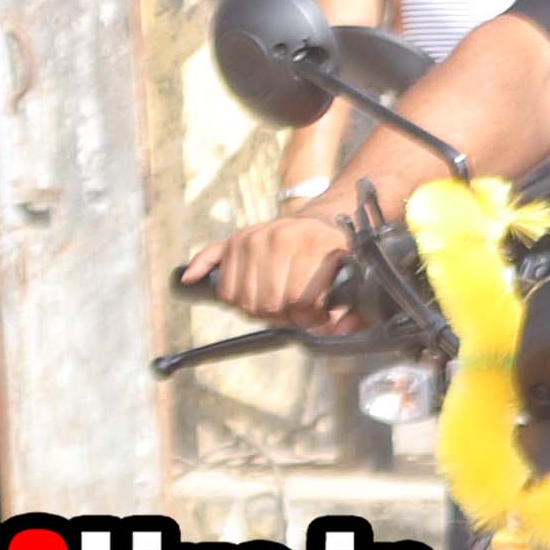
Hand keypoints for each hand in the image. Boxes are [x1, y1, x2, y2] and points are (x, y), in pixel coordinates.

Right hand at [182, 190, 381, 330]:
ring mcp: (252, 237)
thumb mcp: (356, 275)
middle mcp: (277, 237)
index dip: (308, 319)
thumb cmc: (338, 253)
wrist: (325, 220)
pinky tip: (193, 281)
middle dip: (282, 317)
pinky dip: (201, 273)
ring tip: (275, 302)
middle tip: (295, 313)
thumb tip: (338, 329)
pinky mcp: (233, 239)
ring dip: (255, 309)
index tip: (316, 317)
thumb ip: (354, 309)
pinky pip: (208, 261)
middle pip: (265, 304)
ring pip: (239, 297)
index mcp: (312, 244)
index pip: (297, 301)